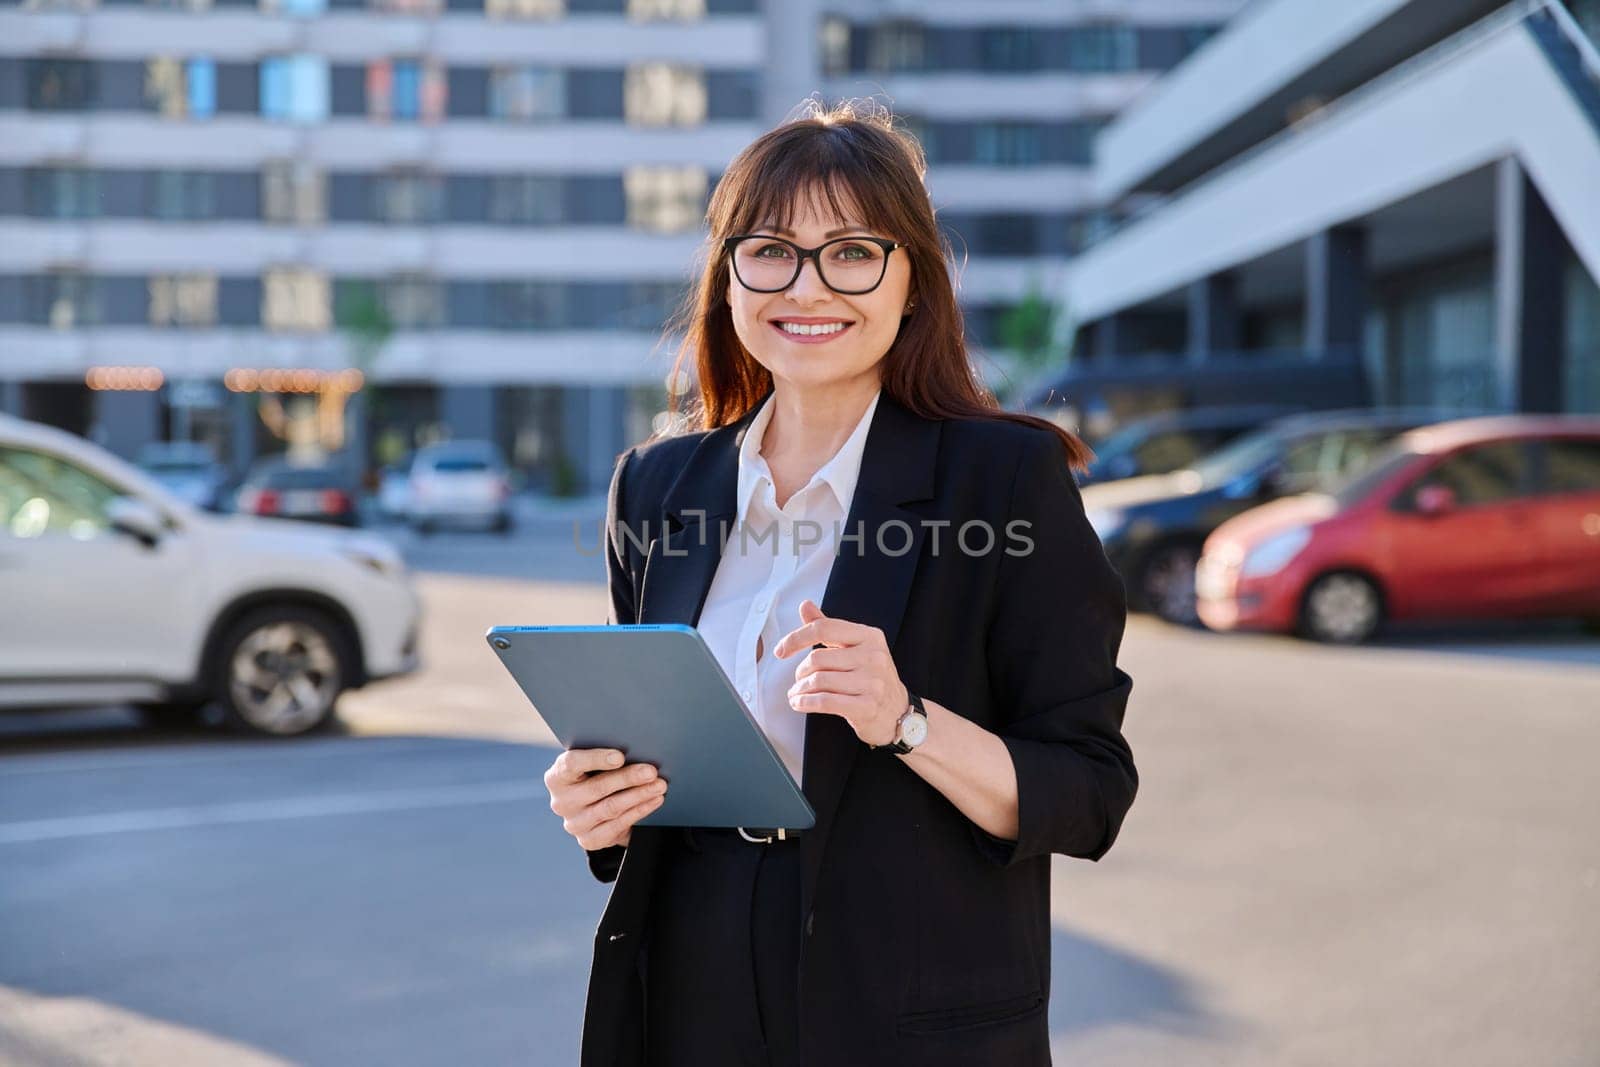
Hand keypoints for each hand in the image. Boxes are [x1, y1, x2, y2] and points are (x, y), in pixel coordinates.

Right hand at [544, 748, 666, 850]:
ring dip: (638, 795)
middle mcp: (561, 802)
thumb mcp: (593, 764)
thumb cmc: (596, 775)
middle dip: (628, 778)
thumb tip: (636, 747)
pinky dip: (639, 811)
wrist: (594, 807)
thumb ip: (605, 756)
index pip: (571, 764)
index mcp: (557, 777)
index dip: (595, 759)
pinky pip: (618, 825)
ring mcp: (574, 824)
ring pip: (610, 807)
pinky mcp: (589, 840)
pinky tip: (654, 801)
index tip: (620, 756)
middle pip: (596, 787)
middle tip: (651, 771)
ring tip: (659, 785)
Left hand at [774, 599, 907, 747]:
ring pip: (818, 680)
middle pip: (817, 657)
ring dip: (799, 690)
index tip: (781, 650)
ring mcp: (872, 683)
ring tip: (796, 694)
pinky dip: (805, 703)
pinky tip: (799, 703)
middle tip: (798, 680)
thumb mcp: (856, 648)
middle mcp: (874, 656)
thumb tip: (805, 606)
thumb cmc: (872, 678)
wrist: (898, 713)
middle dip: (800, 672)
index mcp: (870, 636)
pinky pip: (825, 701)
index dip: (796, 638)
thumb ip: (829, 628)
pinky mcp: (867, 707)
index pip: (824, 628)